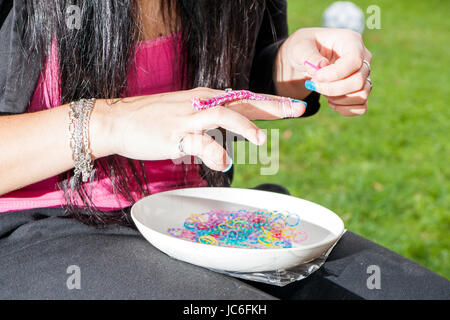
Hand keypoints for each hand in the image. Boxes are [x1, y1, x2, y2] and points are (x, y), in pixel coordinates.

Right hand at [98, 88, 305, 170]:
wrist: (118, 121)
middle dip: (272, 106)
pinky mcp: (175, 134)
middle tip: (297, 110)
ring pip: (223, 115)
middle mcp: (200, 104)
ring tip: (261, 141)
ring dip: (245, 127)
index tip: (294, 106)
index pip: (245, 99)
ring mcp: (187, 118)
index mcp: (206, 99)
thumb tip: (229, 138)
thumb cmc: (153, 121)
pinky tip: (222, 162)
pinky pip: (200, 143)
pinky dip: (215, 153)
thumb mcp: (187, 116)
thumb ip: (210, 125)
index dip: (271, 103)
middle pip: (242, 101)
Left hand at [276, 27, 371, 116]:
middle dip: (333, 89)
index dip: (335, 74)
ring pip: (362, 94)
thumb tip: (322, 65)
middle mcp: (363, 57)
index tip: (316, 77)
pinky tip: (330, 102)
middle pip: (359, 81)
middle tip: (313, 85)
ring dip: (338, 99)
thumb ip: (309, 55)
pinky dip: (345, 109)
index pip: (354, 61)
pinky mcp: (359, 90)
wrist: (304, 59)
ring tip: (321, 91)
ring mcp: (363, 75)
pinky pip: (361, 107)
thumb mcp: (299, 47)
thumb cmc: (303, 48)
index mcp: (351, 41)